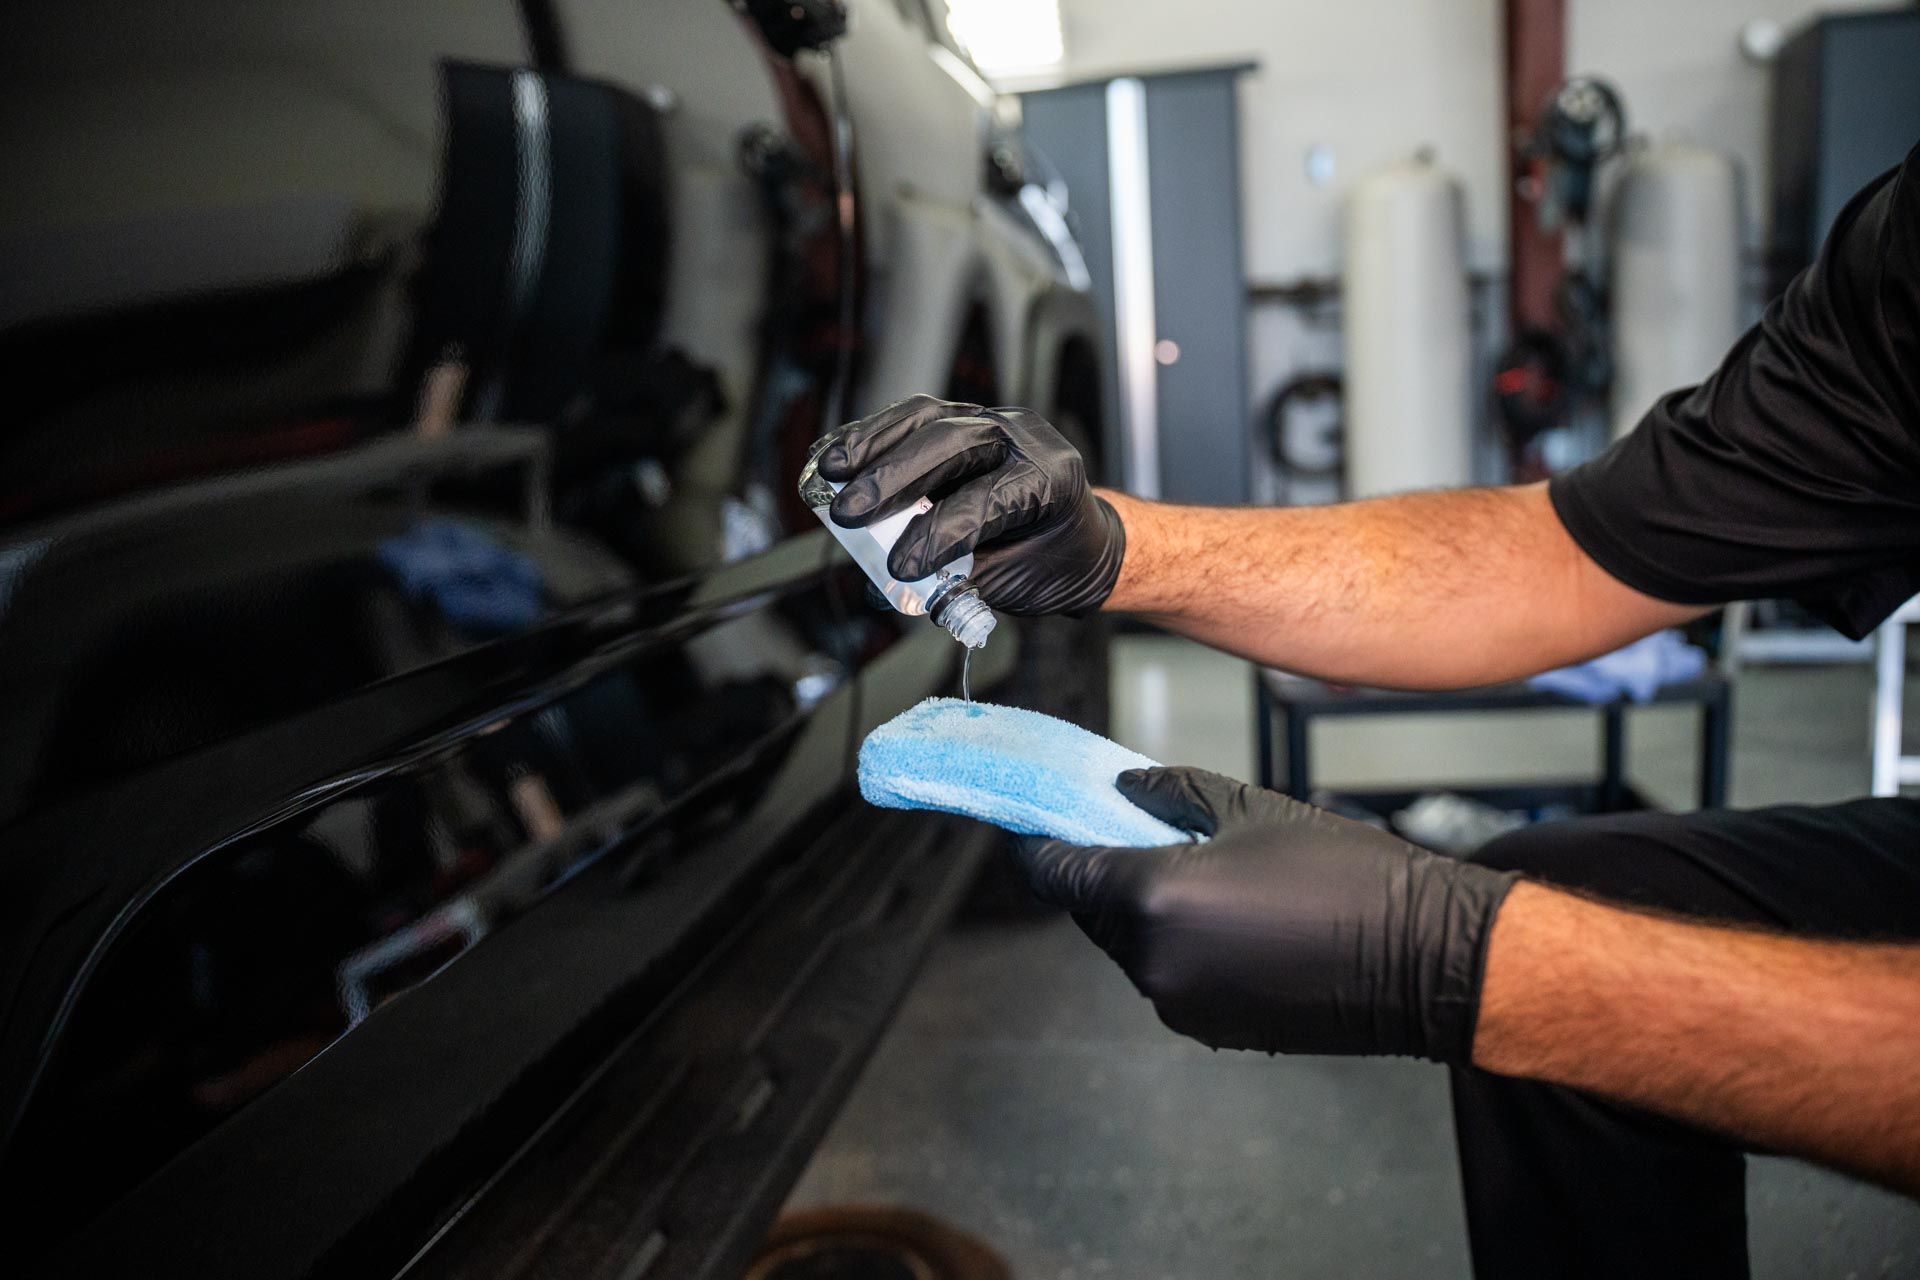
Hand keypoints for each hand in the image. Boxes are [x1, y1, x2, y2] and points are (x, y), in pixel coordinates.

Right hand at [816, 394, 1124, 615]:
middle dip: (894, 479)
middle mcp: (1023, 438)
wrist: (1078, 538)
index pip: (987, 498)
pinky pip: (912, 419)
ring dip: (871, 446)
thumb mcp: (1012, 583)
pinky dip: (870, 437)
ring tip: (828, 474)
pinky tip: (835, 456)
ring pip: (926, 420)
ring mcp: (991, 421)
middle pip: (952, 444)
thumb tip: (885, 585)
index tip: (901, 566)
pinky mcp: (962, 418)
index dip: (939, 532)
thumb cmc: (1051, 561)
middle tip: (849, 513)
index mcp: (1050, 479)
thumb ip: (953, 580)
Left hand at [1015, 767, 1519, 1060]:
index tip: (1037, 822)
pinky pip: (1168, 977)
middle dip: (1101, 872)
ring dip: (1143, 912)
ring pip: (1129, 946)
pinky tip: (1230, 920)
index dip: (1040, 844)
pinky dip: (1179, 947)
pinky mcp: (1208, 1028)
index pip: (1055, 873)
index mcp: (1152, 898)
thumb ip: (1168, 792)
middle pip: (1089, 911)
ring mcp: (1179, 1003)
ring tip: (1203, 875)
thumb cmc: (1347, 876)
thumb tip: (1121, 790)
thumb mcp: (1249, 807)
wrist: (1423, 958)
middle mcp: (1152, 961)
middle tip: (1132, 833)